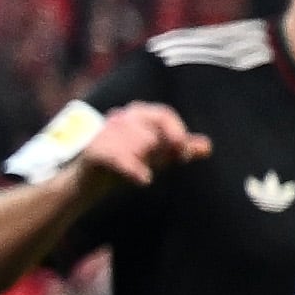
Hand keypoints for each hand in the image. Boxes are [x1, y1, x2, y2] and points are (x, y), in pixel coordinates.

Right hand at [77, 100, 209, 191]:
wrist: (88, 181)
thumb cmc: (126, 162)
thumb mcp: (158, 156)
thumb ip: (180, 149)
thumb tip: (206, 146)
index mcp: (138, 113)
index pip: (164, 114)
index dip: (177, 133)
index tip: (184, 154)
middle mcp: (120, 117)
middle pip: (153, 132)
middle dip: (161, 152)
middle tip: (162, 163)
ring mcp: (104, 133)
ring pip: (139, 145)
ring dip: (144, 162)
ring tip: (139, 170)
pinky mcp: (93, 151)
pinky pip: (120, 158)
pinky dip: (134, 170)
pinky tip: (144, 180)